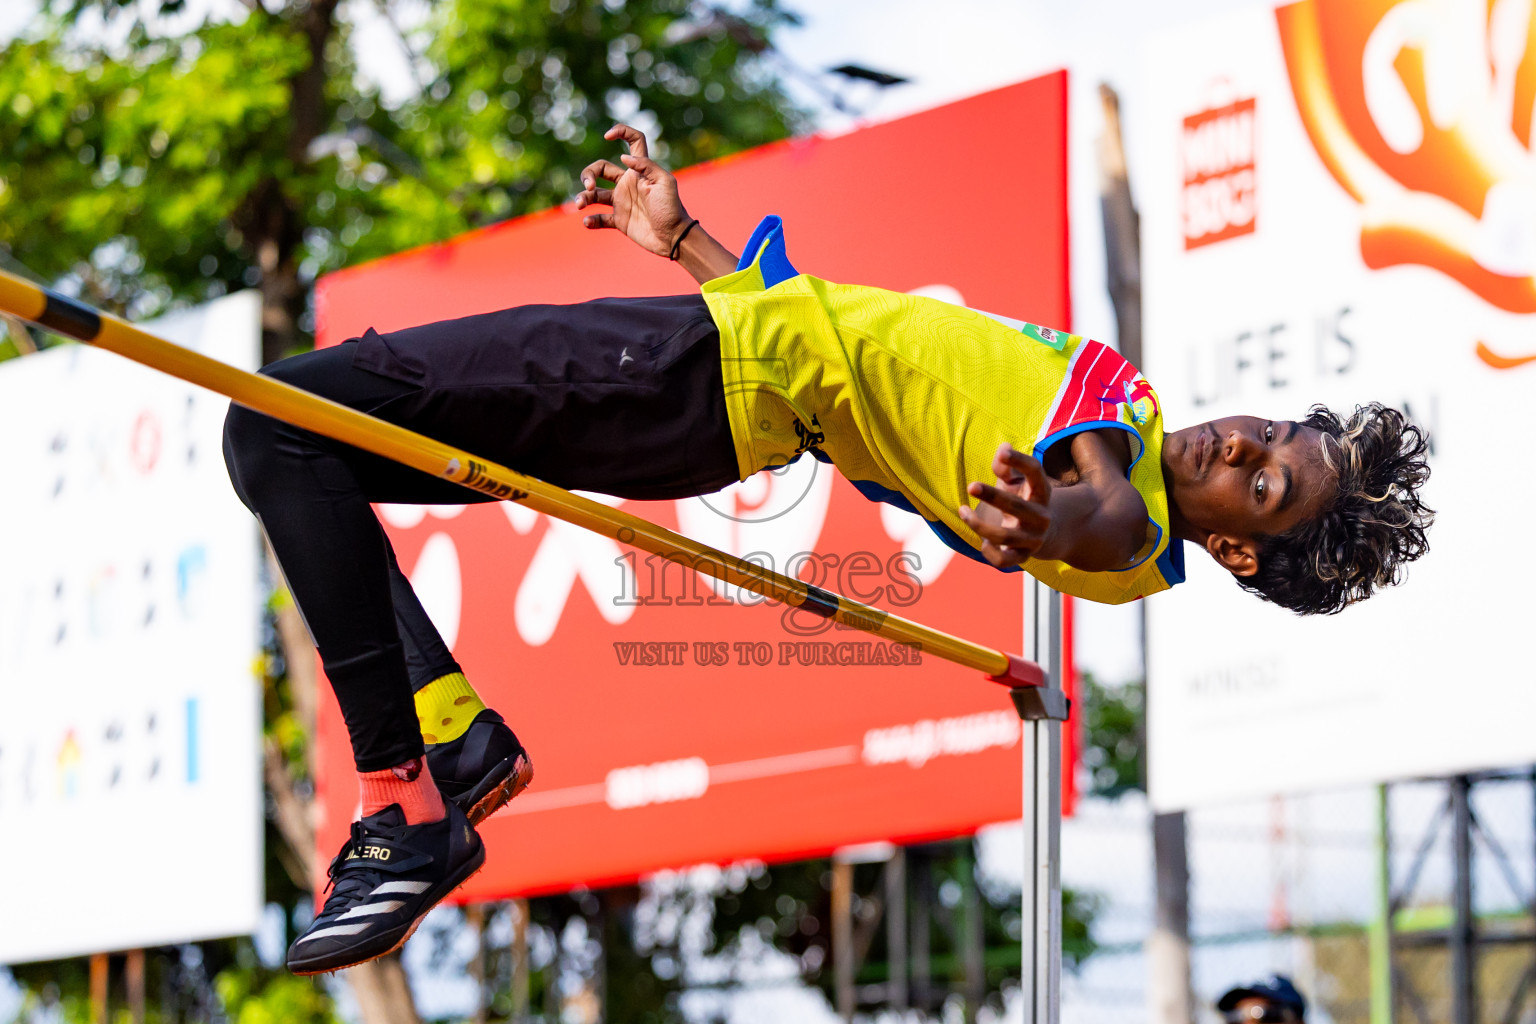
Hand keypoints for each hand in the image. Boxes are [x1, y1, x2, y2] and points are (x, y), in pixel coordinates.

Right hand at [576, 124, 690, 256]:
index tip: (607, 136)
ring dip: (584, 197)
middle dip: (588, 174)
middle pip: (601, 168)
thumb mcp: (664, 182)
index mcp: (640, 171)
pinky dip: (591, 220)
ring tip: (580, 205)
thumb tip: (623, 158)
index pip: (633, 142)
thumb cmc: (672, 208)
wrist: (673, 237)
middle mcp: (628, 183)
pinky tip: (588, 222)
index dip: (621, 132)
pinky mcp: (620, 220)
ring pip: (595, 194)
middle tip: (589, 187)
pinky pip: (600, 218)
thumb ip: (646, 166)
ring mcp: (622, 202)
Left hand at [957, 444, 1053, 568]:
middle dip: (993, 497)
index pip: (1036, 472)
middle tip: (971, 485)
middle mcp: (1041, 516)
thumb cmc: (1023, 498)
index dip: (1020, 461)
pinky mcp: (1023, 557)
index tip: (1002, 452)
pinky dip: (989, 552)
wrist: (1049, 533)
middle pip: (1017, 507)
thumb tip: (1002, 447)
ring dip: (979, 525)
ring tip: (962, 510)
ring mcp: (1033, 539)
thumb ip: (1005, 468)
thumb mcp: (1016, 481)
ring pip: (1005, 536)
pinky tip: (981, 541)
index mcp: (1041, 492)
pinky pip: (1004, 561)